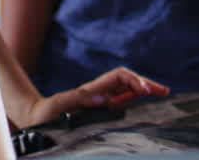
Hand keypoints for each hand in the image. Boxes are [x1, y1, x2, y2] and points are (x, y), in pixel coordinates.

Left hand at [22, 67, 169, 127]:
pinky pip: (122, 105)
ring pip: (128, 93)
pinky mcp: (100, 113)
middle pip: (128, 82)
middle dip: (147, 84)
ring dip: (144, 91)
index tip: (145, 90)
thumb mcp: (59, 104)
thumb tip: (105, 99)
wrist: (34, 120)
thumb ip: (79, 99)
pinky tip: (145, 107)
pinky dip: (136, 103)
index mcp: (94, 89)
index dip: (134, 81)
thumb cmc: (45, 113)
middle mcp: (100, 94)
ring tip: (162, 95)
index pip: (120, 78)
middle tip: (165, 91)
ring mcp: (101, 103)